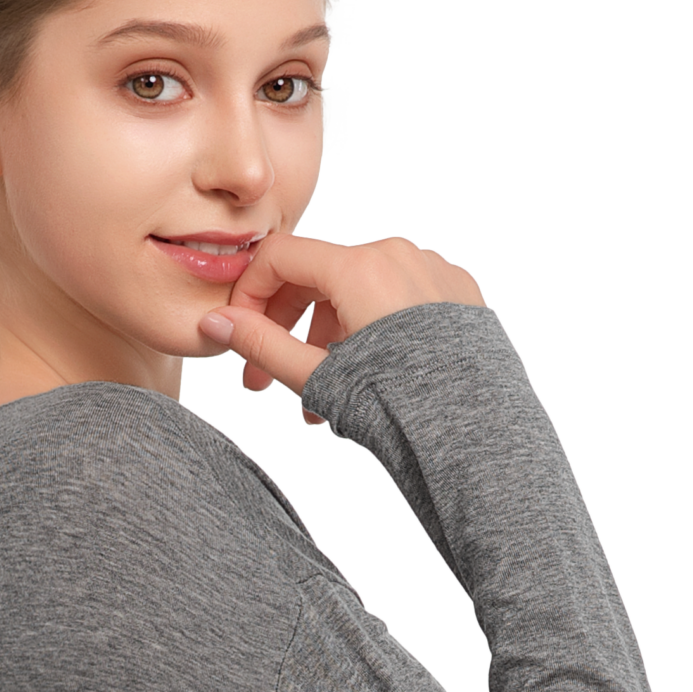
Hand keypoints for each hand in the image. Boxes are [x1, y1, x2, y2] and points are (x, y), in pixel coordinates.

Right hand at [196, 232, 484, 422]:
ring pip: (360, 295)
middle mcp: (399, 254)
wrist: (478, 436)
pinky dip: (373, 334)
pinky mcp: (460, 296)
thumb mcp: (318, 378)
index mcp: (360, 266)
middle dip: (287, 328)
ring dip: (330, 342)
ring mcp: (434, 272)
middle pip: (320, 276)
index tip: (240, 332)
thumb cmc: (402, 410)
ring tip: (321, 403)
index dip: (248, 293)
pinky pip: (401, 302)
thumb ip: (261, 345)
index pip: (280, 257)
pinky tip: (369, 383)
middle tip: (264, 382)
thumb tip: (213, 322)